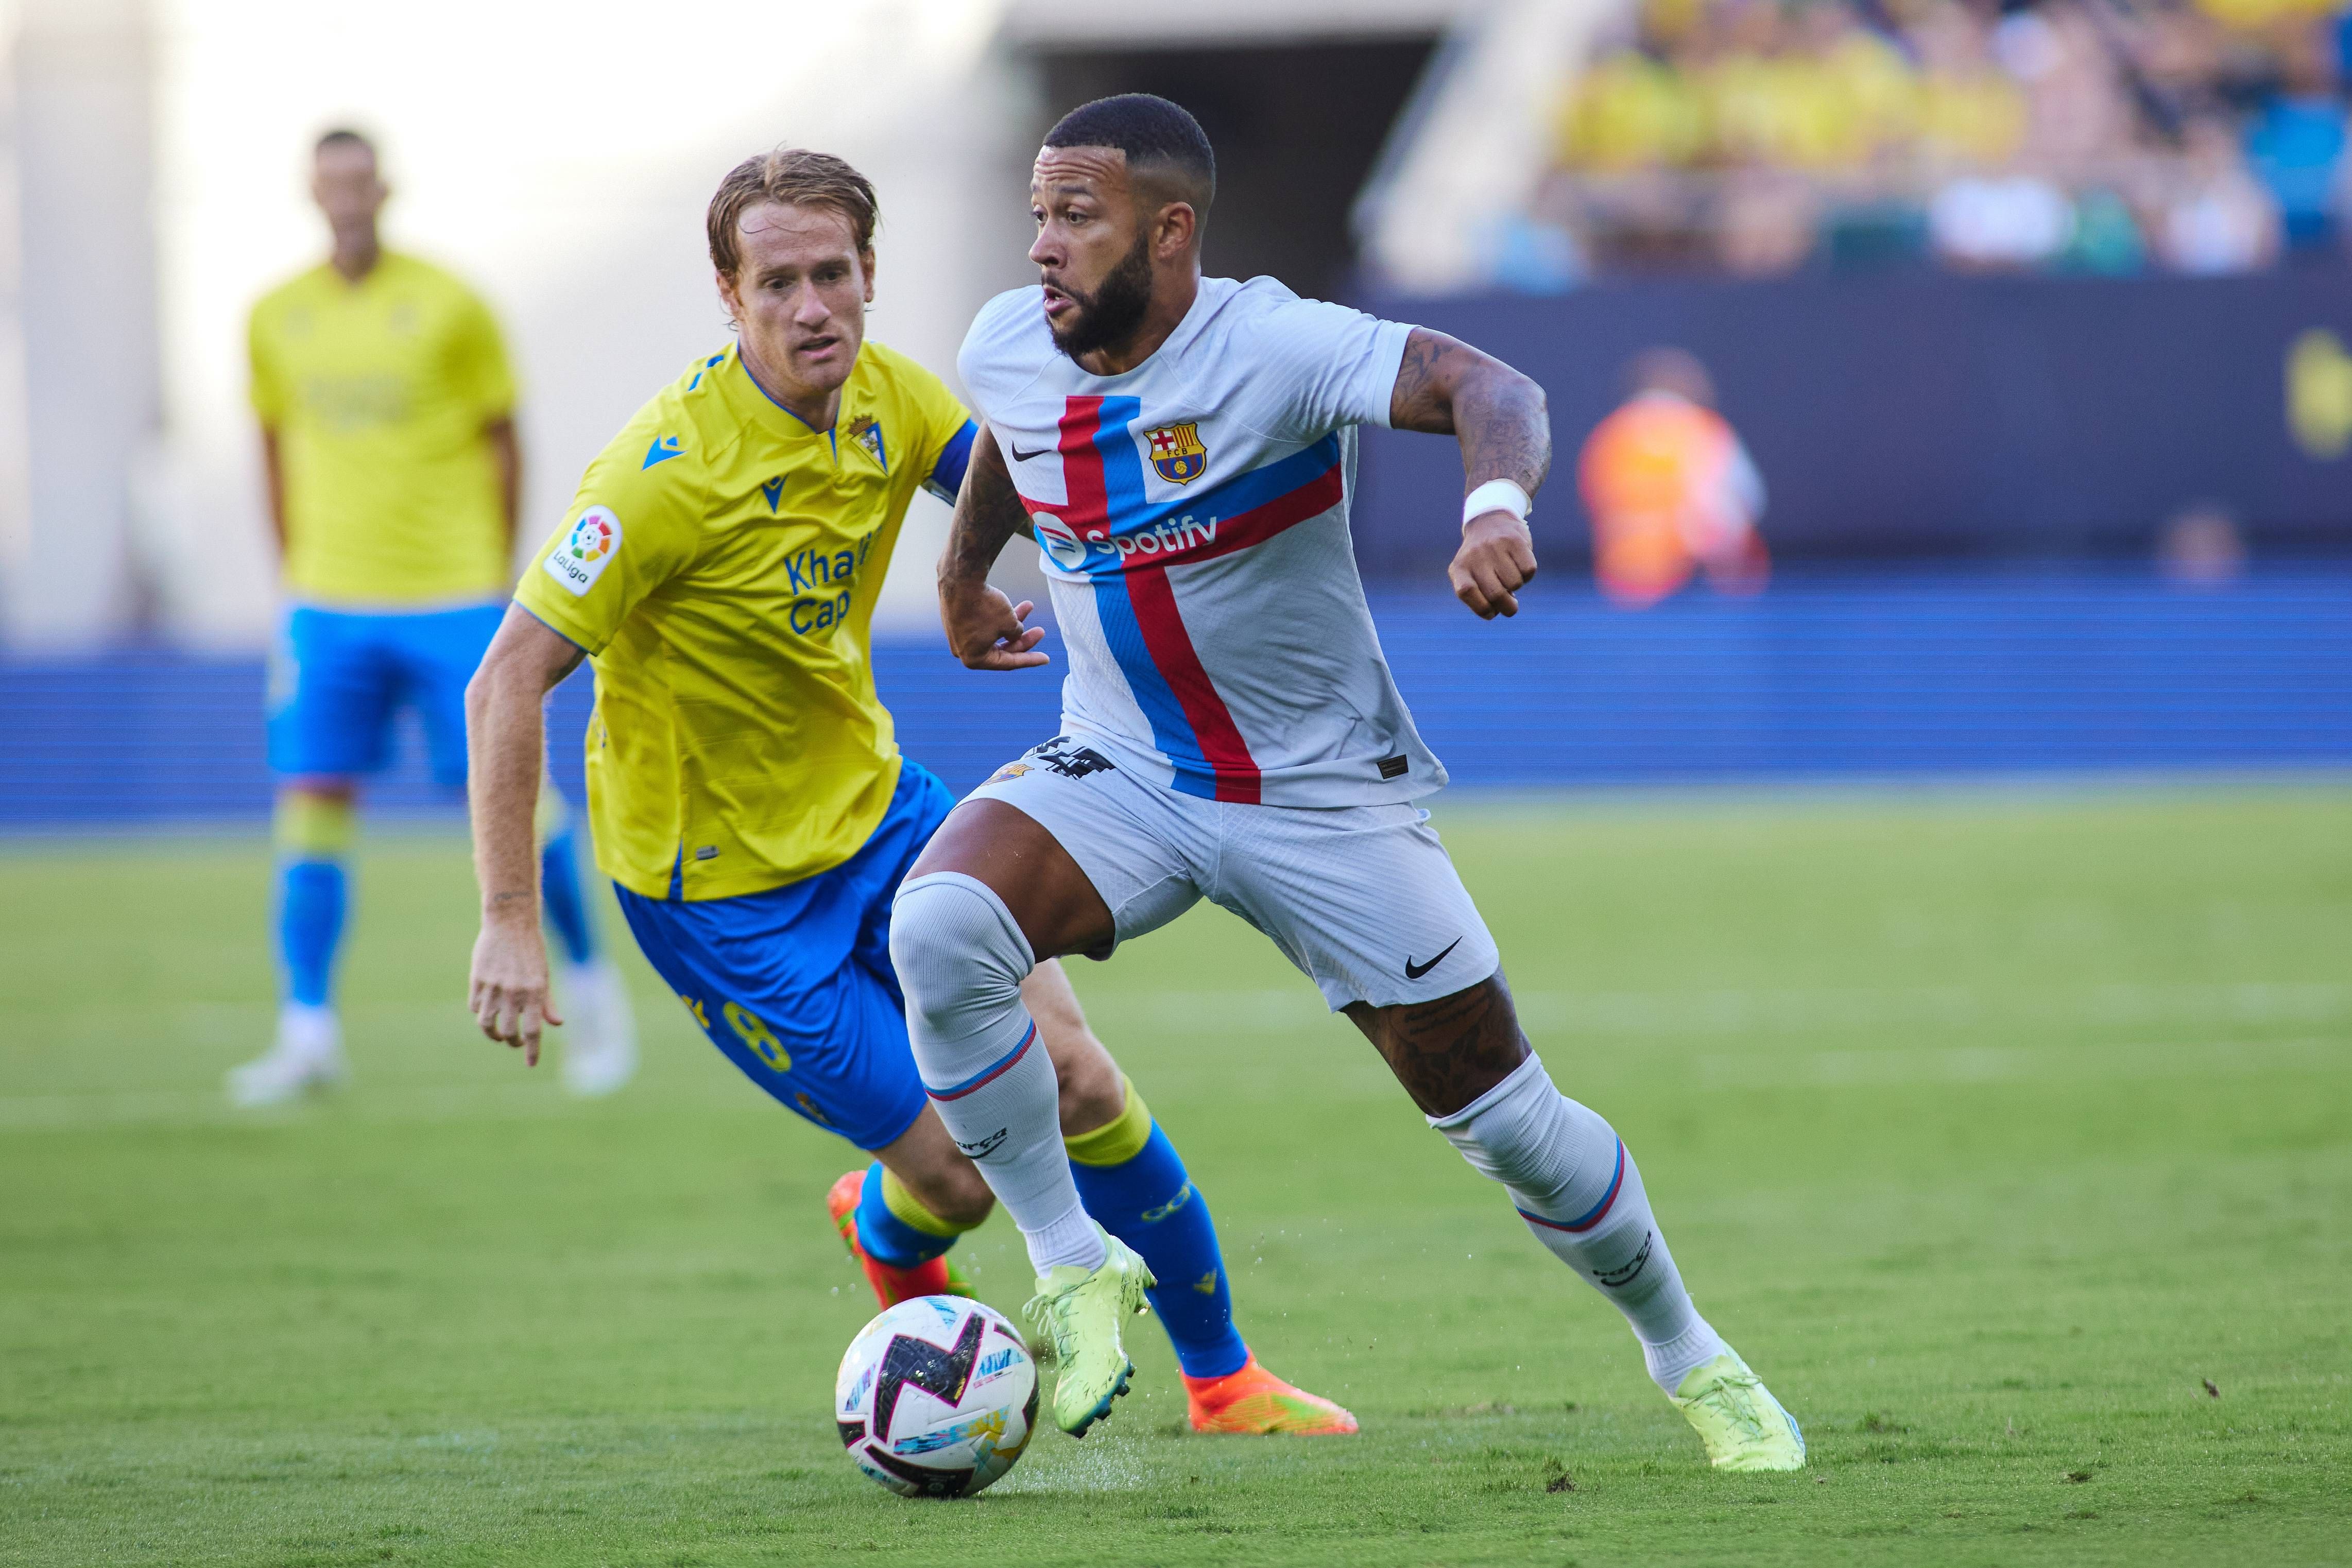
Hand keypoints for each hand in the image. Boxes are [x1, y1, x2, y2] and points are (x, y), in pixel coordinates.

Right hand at [468, 906, 560, 1064]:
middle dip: (512, 1042)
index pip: (533, 1030)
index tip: (530, 1064)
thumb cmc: (532, 949)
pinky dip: (480, 1014)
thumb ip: (548, 1001)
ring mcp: (493, 987)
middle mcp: (514, 992)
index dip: (532, 1050)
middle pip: (509, 1032)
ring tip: (499, 1034)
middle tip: (514, 1041)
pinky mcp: (477, 980)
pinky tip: (487, 1012)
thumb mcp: (544, 974)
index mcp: (535, 991)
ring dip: (493, 1034)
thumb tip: (557, 1024)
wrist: (510, 922)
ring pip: (486, 1024)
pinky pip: (475, 1007)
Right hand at [942, 581, 1048, 670]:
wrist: (960, 579)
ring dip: (1012, 622)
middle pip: (1000, 649)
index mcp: (974, 659)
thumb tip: (1015, 634)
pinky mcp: (956, 619)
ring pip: (993, 633)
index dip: (1030, 660)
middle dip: (1022, 639)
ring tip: (1029, 606)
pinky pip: (982, 623)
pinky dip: (997, 617)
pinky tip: (1011, 604)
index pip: (1008, 662)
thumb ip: (1015, 634)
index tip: (1046, 658)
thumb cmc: (985, 606)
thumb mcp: (1009, 625)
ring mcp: (958, 634)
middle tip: (1040, 631)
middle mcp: (963, 650)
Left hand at [1449, 511, 1538, 619]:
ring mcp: (1494, 546)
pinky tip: (1519, 566)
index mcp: (1459, 568)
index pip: (1466, 592)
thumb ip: (1478, 596)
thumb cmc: (1480, 560)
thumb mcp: (1469, 575)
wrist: (1489, 522)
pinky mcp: (1514, 540)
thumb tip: (1498, 610)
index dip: (1483, 609)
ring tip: (1510, 575)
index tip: (1491, 611)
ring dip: (1517, 586)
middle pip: (1495, 594)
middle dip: (1508, 607)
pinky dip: (1528, 575)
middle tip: (1511, 605)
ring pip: (1515, 583)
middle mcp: (1475, 556)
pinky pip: (1528, 570)